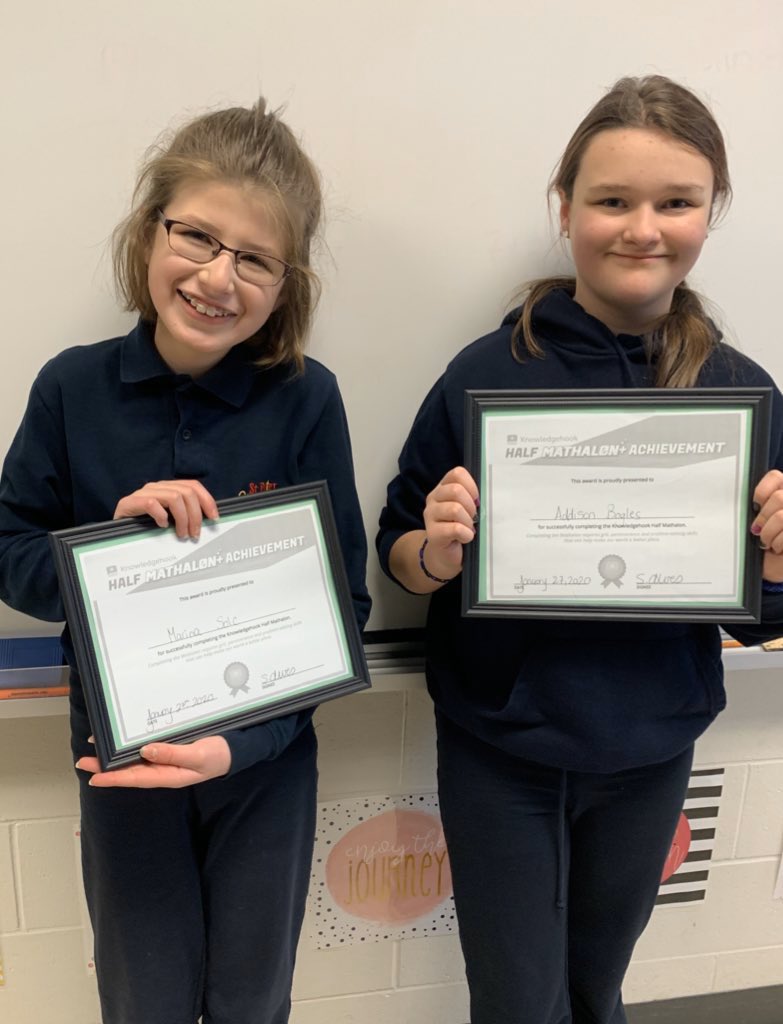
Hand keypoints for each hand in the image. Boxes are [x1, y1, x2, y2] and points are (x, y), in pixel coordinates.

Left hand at [76, 735, 231, 788]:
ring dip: (115, 756)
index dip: (113, 778)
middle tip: (83, 761)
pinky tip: (121, 743)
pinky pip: (144, 750)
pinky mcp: (169, 749)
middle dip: (106, 767)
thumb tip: (146, 750)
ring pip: (134, 760)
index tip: (93, 777)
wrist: (235, 750)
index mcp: (168, 775)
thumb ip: (173, 754)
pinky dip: (130, 747)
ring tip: (95, 749)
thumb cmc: (218, 755)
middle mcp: (163, 769)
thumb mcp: (198, 755)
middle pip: (129, 770)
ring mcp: (165, 759)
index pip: (135, 777)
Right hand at [114, 480, 218, 538]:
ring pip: (174, 497)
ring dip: (182, 518)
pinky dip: (160, 515)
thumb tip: (209, 521)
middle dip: (195, 515)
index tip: (214, 517)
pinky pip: (151, 503)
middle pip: (186, 492)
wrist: (115, 532)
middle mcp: (157, 487)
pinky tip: (162, 526)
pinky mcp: (129, 503)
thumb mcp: (169, 519)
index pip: (193, 486)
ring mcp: (142, 493)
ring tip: (181, 534)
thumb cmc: (144, 527)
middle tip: (195, 534)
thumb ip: (184, 515)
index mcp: (168, 488)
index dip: (207, 500)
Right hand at [421, 466, 479, 577]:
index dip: (472, 486)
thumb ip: (473, 498)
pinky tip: (465, 539)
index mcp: (443, 488)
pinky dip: (466, 535)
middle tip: (473, 518)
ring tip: (468, 529)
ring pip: (455, 509)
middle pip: (455, 490)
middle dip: (470, 506)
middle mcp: (433, 499)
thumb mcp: (468, 510)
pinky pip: (455, 529)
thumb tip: (490, 493)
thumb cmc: (461, 529)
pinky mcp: (432, 533)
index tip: (477, 501)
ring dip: (468, 522)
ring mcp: (430, 515)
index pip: (457, 474)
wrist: (447, 555)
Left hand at [752, 469, 782, 581]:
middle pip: (779, 497)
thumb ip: (755, 507)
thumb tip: (741, 496)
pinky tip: (779, 548)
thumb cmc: (763, 545)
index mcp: (782, 494)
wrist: (774, 567)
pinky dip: (778, 544)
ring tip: (768, 541)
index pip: (775, 477)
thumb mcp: (756, 522)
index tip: (755, 506)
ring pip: (781, 516)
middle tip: (758, 530)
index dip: (762, 491)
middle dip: (763, 518)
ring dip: (769, 534)